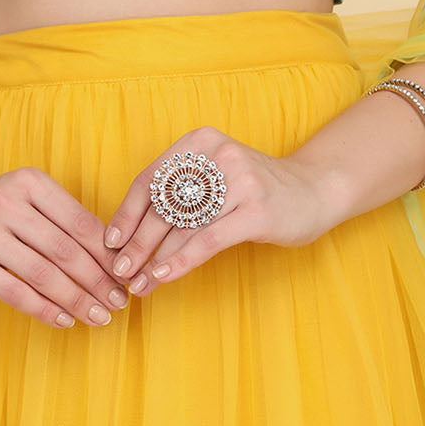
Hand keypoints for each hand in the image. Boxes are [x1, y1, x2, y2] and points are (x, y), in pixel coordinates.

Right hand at [0, 168, 130, 328]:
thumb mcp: (28, 198)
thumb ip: (63, 219)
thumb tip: (114, 257)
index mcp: (28, 181)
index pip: (78, 221)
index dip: (106, 252)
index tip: (126, 275)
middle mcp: (4, 202)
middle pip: (63, 249)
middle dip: (97, 280)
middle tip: (120, 302)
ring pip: (42, 274)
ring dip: (76, 299)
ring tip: (99, 316)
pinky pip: (14, 292)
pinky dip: (44, 310)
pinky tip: (64, 320)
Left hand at [101, 126, 338, 299]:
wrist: (314, 190)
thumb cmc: (254, 189)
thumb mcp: (215, 179)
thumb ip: (179, 196)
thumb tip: (130, 236)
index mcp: (200, 142)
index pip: (151, 178)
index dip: (126, 213)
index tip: (110, 242)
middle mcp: (218, 154)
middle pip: (163, 204)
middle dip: (136, 242)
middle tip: (118, 271)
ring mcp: (239, 180)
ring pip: (182, 226)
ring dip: (154, 258)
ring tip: (138, 284)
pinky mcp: (256, 209)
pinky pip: (208, 239)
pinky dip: (181, 260)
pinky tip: (164, 276)